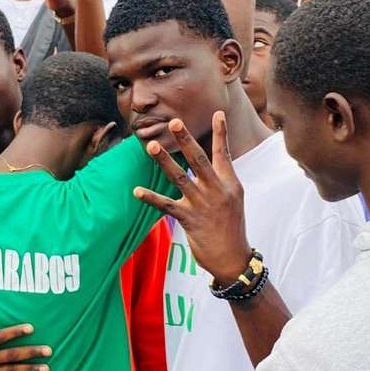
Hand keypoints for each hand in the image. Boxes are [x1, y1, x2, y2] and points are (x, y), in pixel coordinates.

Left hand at [134, 113, 251, 286]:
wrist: (233, 258)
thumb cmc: (230, 227)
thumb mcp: (233, 199)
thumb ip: (221, 179)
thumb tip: (212, 160)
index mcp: (229, 184)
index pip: (224, 154)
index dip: (221, 133)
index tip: (218, 112)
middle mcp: (217, 191)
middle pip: (199, 160)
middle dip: (186, 140)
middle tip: (174, 121)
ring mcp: (203, 205)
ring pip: (180, 178)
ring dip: (164, 161)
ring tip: (150, 146)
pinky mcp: (189, 220)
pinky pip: (166, 205)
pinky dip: (150, 198)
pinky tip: (136, 191)